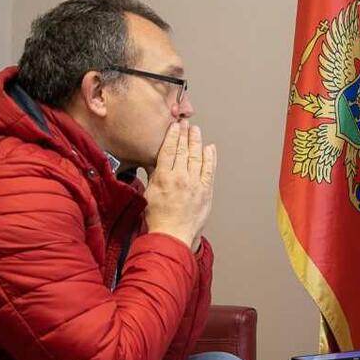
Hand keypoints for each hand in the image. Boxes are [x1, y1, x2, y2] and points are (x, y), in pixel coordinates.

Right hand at [144, 121, 217, 248]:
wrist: (173, 236)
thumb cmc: (158, 219)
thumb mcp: (149, 194)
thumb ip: (153, 176)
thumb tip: (154, 162)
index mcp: (164, 178)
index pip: (168, 151)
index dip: (172, 136)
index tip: (174, 126)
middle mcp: (180, 178)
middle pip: (183, 151)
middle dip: (185, 134)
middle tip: (186, 123)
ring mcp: (195, 184)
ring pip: (197, 157)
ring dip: (197, 142)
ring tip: (196, 131)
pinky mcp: (206, 191)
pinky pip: (209, 170)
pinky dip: (210, 158)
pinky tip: (210, 148)